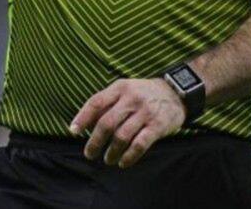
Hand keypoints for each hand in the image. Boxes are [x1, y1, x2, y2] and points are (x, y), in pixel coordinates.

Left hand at [69, 78, 184, 167]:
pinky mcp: (158, 126)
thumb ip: (106, 103)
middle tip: (90, 154)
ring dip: (111, 152)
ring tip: (107, 159)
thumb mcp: (125, 90)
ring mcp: (146, 112)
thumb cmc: (143, 94)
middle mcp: (132, 98)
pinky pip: (139, 145)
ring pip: (122, 136)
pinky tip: (123, 162)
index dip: (82, 118)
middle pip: (107, 123)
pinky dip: (129, 156)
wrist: (177, 92)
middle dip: (95, 141)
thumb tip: (84, 123)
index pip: (96, 102)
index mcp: (120, 88)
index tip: (73, 132)